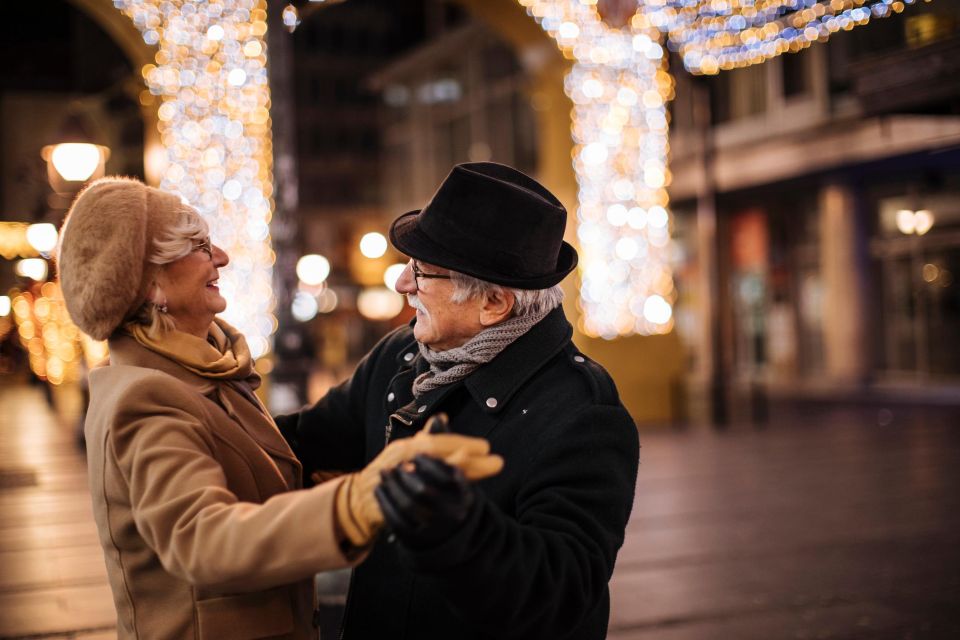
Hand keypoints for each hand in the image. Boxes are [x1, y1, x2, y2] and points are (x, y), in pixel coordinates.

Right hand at [334, 414, 501, 547]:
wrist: (359, 501)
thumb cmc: (390, 474)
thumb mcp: (406, 454)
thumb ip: (425, 439)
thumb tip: (442, 418)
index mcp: (407, 448)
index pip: (438, 442)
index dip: (464, 444)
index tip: (487, 448)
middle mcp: (402, 460)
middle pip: (440, 455)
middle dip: (470, 458)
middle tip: (497, 462)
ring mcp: (398, 479)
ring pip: (433, 474)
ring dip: (461, 473)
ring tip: (485, 471)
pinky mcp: (396, 499)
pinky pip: (422, 495)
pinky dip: (441, 493)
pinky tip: (459, 493)